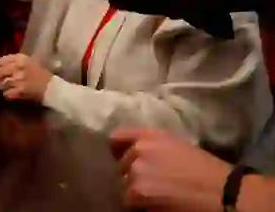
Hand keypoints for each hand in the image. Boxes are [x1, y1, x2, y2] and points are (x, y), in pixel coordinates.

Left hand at [0, 53, 52, 101]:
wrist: (53, 87)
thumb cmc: (40, 73)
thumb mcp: (27, 61)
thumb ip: (10, 61)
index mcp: (20, 58)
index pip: (0, 61)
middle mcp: (18, 67)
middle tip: (4, 80)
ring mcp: (18, 80)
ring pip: (1, 84)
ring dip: (4, 87)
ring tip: (10, 87)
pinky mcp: (20, 91)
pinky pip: (6, 93)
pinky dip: (8, 94)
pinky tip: (13, 93)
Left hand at [111, 128, 232, 211]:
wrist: (224, 194)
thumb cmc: (207, 172)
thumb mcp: (176, 147)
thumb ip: (151, 146)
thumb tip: (133, 154)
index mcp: (149, 136)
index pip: (115, 139)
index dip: (120, 152)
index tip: (127, 161)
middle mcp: (138, 150)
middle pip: (121, 166)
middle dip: (132, 176)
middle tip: (153, 185)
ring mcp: (135, 172)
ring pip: (123, 186)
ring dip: (136, 193)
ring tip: (158, 197)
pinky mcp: (136, 194)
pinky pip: (128, 203)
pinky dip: (140, 207)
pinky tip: (157, 206)